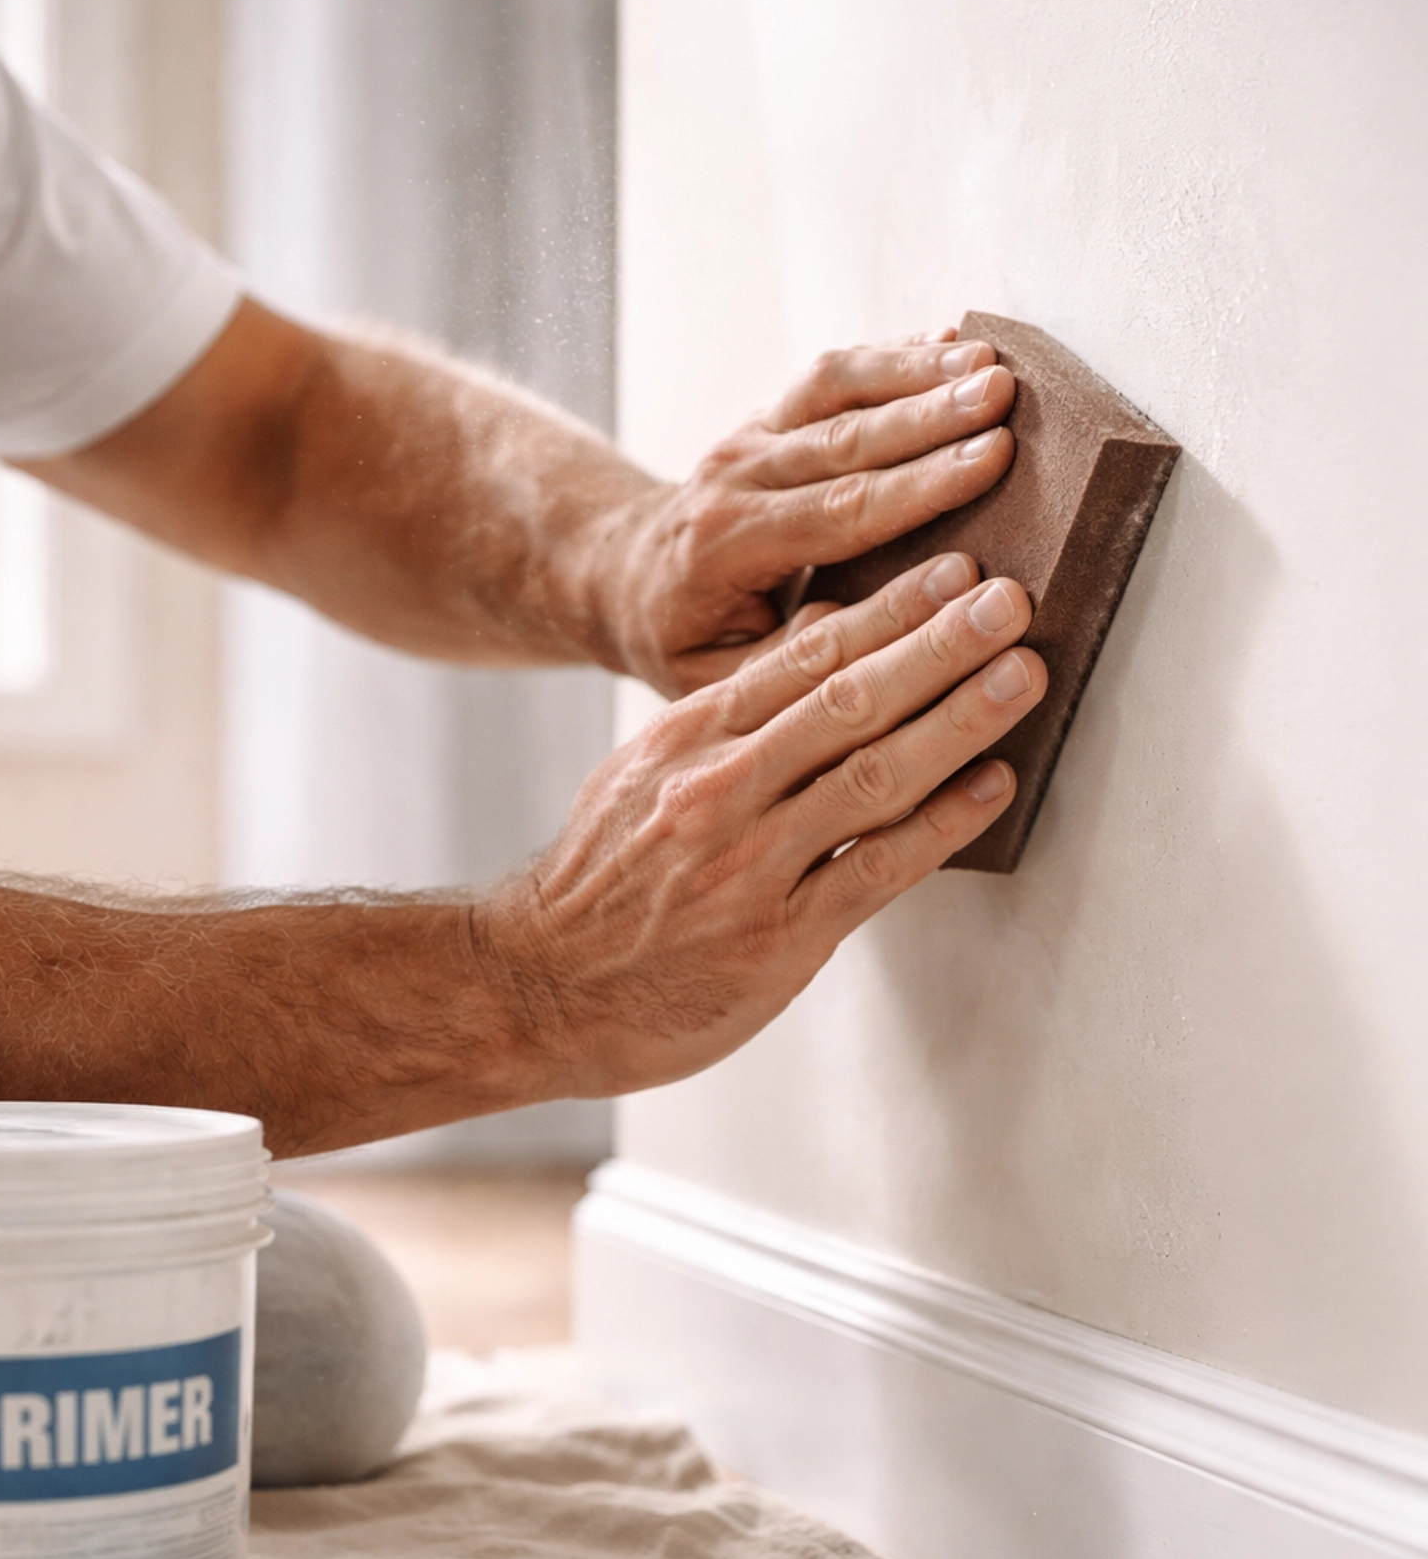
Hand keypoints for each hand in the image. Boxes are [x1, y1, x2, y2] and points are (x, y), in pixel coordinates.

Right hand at [477, 553, 1044, 1097]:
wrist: (536, 989)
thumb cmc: (603, 882)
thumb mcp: (647, 775)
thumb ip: (731, 719)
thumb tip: (825, 642)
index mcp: (689, 738)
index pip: (804, 657)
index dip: (889, 610)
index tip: (954, 569)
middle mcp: (720, 790)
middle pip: (848, 700)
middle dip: (939, 645)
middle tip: (1013, 599)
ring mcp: (751, 865)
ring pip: (872, 775)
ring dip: (958, 719)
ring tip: (1023, 675)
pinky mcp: (778, 939)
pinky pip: (875, 870)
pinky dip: (941, 826)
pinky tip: (992, 787)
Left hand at [601, 330, 1016, 697]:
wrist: (628, 582)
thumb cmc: (684, 641)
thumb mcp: (716, 679)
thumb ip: (788, 660)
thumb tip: (866, 637)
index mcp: (723, 546)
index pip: (835, 510)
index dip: (916, 487)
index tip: (988, 463)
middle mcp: (734, 478)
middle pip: (844, 438)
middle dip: (931, 416)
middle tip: (1005, 400)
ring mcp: (750, 439)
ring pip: (837, 390)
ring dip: (918, 372)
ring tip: (992, 363)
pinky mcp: (769, 418)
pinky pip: (832, 378)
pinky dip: (893, 356)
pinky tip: (951, 344)